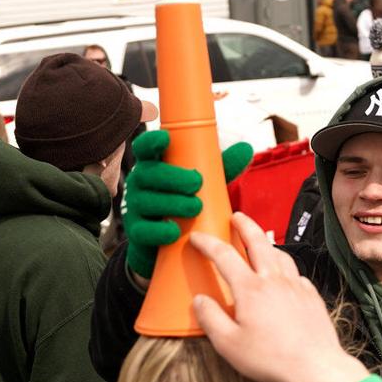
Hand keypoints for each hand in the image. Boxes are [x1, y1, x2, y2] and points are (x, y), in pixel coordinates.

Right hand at [122, 130, 253, 278]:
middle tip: (197, 183)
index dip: (151, 141)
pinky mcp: (136, 233)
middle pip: (147, 174)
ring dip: (171, 203)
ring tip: (195, 207)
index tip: (165, 138)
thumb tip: (246, 148)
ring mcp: (135, 208)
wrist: (174, 242)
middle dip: (172, 177)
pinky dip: (159, 231)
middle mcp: (140, 183)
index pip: (145, 148)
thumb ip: (223, 166)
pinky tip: (175, 231)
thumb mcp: (206, 183)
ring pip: (145, 201)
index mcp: (155, 164)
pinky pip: (141, 231)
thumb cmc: (188, 201)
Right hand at [192, 213, 368, 381]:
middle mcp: (274, 280)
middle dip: (245, 225)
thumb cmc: (271, 358)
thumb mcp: (229, 344)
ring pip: (280, 254)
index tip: (197, 237)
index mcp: (250, 289)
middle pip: (258, 242)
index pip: (224, 256)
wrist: (316, 366)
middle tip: (236, 216)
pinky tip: (284, 276)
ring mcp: (296, 286)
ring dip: (267, 243)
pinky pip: (296, 273)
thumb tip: (199, 300)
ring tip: (260, 242)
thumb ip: (211, 319)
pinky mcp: (311, 296)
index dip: (208, 243)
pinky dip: (286, 268)